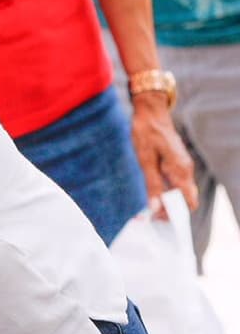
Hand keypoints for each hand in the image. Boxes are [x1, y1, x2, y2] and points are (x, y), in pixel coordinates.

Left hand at [131, 95, 197, 214]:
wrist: (150, 113)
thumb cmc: (146, 134)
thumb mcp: (145, 161)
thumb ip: (152, 185)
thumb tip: (155, 207)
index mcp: (181, 170)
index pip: (189, 200)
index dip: (177, 214)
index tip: (161, 220)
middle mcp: (185, 169)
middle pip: (185, 199)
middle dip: (171, 211)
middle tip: (151, 218)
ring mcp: (182, 166)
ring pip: (180, 192)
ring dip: (168, 203)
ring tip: (150, 212)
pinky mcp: (175, 164)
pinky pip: (175, 184)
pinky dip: (166, 193)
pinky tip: (153, 198)